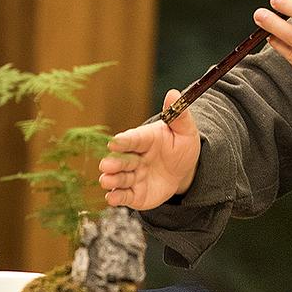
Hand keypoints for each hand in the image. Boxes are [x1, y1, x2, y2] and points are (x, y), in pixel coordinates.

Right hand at [98, 90, 201, 210]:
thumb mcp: (185, 131)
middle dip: (113, 162)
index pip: (133, 138)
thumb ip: (179, 115)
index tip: (115, 142)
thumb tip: (173, 93)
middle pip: (121, 159)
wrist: (185, 170)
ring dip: (111, 179)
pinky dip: (116, 198)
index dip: (124, 141)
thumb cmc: (181, 146)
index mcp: (145, 138)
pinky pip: (123, 196)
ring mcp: (133, 176)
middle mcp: (135, 157)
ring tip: (106, 180)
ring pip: (119, 178)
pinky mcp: (134, 194)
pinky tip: (111, 198)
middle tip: (106, 165)